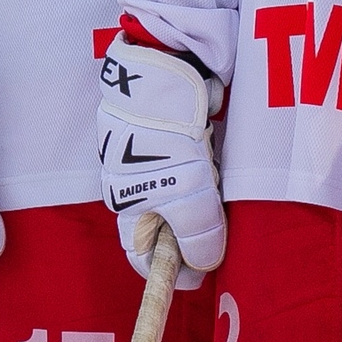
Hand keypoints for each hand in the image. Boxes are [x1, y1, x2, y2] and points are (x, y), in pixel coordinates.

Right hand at [95, 39, 223, 286]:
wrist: (164, 70)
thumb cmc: (166, 137)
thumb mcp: (186, 193)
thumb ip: (196, 234)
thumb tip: (205, 264)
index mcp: (126, 205)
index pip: (143, 257)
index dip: (174, 271)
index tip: (206, 270)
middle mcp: (132, 186)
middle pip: (168, 227)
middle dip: (196, 225)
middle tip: (216, 209)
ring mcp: (149, 161)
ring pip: (184, 197)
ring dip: (203, 192)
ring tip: (214, 170)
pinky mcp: (168, 139)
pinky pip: (192, 167)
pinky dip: (206, 165)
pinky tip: (212, 149)